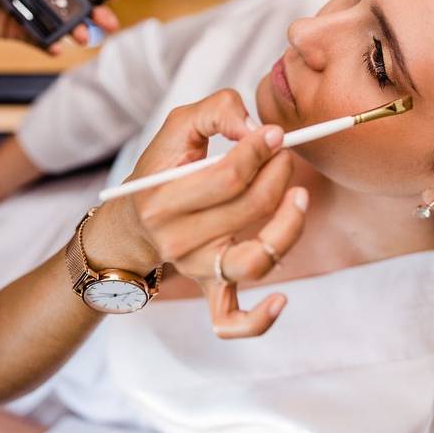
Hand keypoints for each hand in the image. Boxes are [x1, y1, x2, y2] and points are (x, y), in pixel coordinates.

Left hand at [0, 0, 120, 53]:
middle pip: (71, 3)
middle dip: (93, 13)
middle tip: (109, 22)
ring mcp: (24, 10)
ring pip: (58, 23)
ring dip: (74, 30)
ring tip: (82, 37)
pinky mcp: (11, 31)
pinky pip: (36, 40)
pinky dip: (48, 46)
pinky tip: (57, 49)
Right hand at [85, 89, 307, 337]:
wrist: (133, 222)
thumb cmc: (162, 168)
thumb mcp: (178, 127)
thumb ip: (217, 111)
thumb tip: (256, 128)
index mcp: (163, 199)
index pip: (228, 176)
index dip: (260, 150)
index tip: (274, 133)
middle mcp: (178, 240)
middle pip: (249, 209)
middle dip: (278, 172)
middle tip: (284, 153)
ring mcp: (197, 268)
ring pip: (255, 261)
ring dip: (289, 226)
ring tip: (299, 196)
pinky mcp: (211, 287)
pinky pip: (232, 320)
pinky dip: (259, 319)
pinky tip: (282, 300)